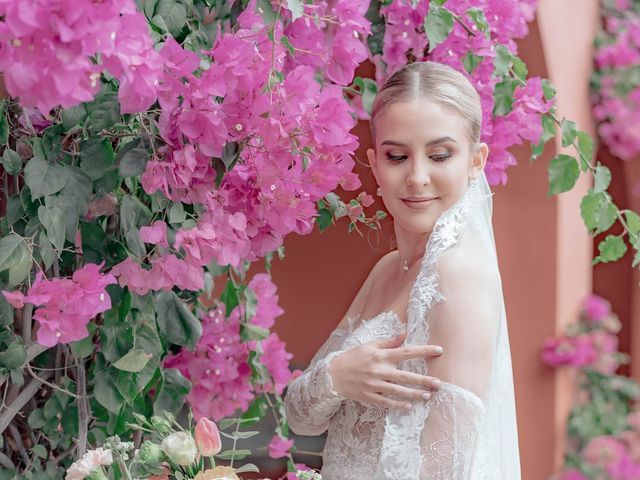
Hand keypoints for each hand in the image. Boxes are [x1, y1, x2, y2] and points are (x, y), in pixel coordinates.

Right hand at [327, 330, 442, 409]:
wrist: (333, 374)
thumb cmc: (353, 358)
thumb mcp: (369, 346)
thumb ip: (388, 342)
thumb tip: (404, 333)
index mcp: (380, 356)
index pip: (406, 352)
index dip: (424, 351)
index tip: (438, 350)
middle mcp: (379, 370)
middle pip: (405, 376)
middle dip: (423, 380)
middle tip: (438, 383)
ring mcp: (374, 385)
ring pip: (398, 391)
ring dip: (414, 394)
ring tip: (428, 396)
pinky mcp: (369, 396)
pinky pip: (386, 402)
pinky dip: (397, 405)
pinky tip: (408, 406)